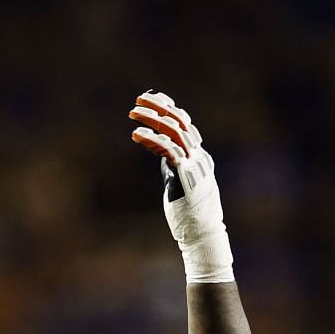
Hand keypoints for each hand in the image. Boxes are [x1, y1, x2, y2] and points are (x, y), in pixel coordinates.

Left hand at [128, 91, 232, 284]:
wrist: (202, 235)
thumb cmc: (189, 214)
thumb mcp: (181, 182)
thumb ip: (174, 164)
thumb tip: (161, 150)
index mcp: (200, 157)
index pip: (185, 123)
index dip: (168, 107)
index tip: (151, 98)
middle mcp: (199, 157)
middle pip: (179, 121)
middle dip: (158, 107)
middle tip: (137, 101)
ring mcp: (195, 165)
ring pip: (174, 131)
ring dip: (152, 119)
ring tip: (132, 114)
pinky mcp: (186, 175)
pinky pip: (169, 150)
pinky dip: (152, 139)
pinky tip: (136, 135)